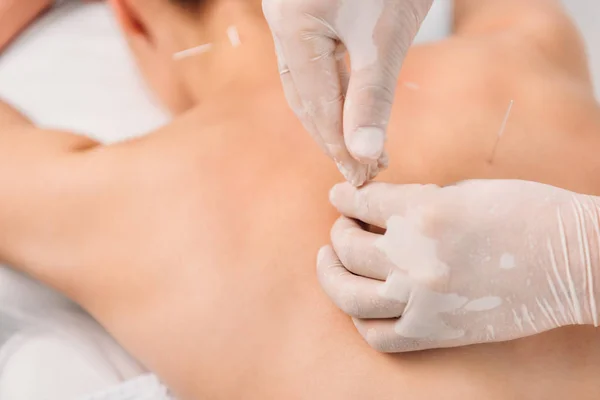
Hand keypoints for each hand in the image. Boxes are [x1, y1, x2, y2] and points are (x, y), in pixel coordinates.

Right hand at [262, 0, 432, 185]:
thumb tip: (363, 151)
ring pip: (306, 80)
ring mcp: (291, 14)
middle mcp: (282, 20)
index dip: (338, 144)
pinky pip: (313, 60)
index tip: (362, 175)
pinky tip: (347, 107)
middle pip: (304, 95)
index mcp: (293, 26)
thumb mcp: (386, 34)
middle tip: (360, 170)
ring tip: (355, 149)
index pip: (314, 102)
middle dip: (332, 135)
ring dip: (331, 116)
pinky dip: (332, 89)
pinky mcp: (307, 10)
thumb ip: (371, 95)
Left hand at [318, 180, 599, 351]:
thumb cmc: (527, 213)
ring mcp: (424, 301)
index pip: (361, 203)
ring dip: (333, 275)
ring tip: (332, 262)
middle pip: (348, 247)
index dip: (344, 196)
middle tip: (342, 227)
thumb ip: (414, 202)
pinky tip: (362, 301)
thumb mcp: (464, 192)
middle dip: (339, 232)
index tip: (339, 195)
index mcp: (425, 212)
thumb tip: (376, 211)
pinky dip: (361, 318)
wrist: (575, 262)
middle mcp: (417, 259)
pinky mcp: (437, 332)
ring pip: (350, 295)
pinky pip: (379, 335)